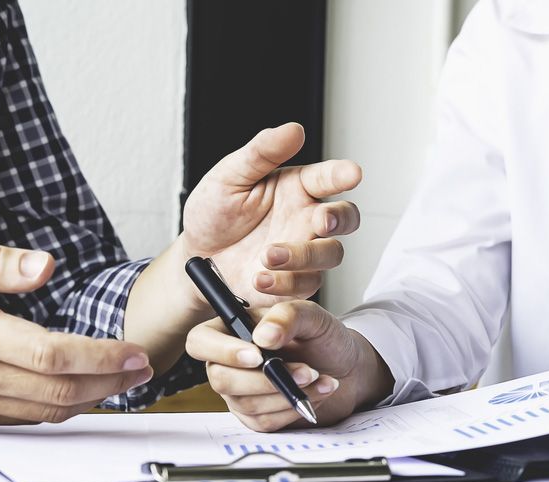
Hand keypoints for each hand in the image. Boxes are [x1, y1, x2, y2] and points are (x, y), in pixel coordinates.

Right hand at [0, 243, 153, 426]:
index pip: (54, 354)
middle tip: (142, 371)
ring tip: (120, 383)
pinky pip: (18, 420)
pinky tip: (73, 394)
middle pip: (59, 391)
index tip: (135, 355)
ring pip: (43, 412)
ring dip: (90, 400)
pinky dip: (55, 408)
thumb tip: (45, 264)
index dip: (104, 359)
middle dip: (111, 384)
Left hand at [181, 123, 361, 307]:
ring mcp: (304, 251)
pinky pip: (306, 284)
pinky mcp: (295, 281)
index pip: (327, 178)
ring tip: (267, 255)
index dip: (342, 175)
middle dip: (341, 218)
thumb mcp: (229, 177)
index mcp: (296, 188)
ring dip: (305, 255)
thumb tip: (294, 129)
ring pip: (332, 254)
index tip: (352, 173)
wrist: (195, 259)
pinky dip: (285, 283)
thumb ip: (261, 153)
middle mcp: (306, 219)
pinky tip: (259, 278)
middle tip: (323, 220)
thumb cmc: (214, 214)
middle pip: (346, 218)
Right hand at [186, 300, 392, 431]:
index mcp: (233, 329)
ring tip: (319, 379)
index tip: (257, 356)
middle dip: (267, 379)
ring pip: (245, 403)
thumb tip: (264, 336)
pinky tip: (314, 394)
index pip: (201, 342)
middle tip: (305, 370)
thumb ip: (287, 316)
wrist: (346, 367)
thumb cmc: (324, 338)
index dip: (222, 351)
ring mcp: (240, 391)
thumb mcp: (312, 317)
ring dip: (287, 394)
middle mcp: (229, 362)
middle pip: (221, 379)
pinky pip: (263, 421)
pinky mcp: (256, 415)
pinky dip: (292, 410)